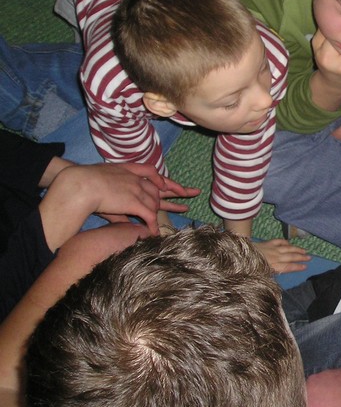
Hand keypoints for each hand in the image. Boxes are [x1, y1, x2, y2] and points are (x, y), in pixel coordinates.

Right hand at [40, 162, 198, 248]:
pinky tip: (156, 233)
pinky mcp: (135, 202)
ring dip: (170, 208)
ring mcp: (137, 191)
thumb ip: (115, 195)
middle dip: (178, 191)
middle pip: (161, 188)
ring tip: (185, 209)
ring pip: (157, 202)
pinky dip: (153, 225)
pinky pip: (149, 216)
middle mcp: (136, 180)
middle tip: (193, 192)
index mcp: (129, 173)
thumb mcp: (104, 183)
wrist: (80, 184)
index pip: (154, 176)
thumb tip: (119, 208)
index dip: (166, 181)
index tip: (177, 185)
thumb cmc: (85, 182)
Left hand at [253, 238, 309, 272]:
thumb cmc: (249, 268)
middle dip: (301, 257)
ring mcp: (272, 249)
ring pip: (288, 248)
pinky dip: (286, 242)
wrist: (240, 255)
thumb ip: (271, 275)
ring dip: (297, 249)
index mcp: (274, 266)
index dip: (297, 267)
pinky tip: (289, 243)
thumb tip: (279, 276)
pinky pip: (279, 241)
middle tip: (310, 258)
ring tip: (305, 250)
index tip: (305, 267)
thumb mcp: (260, 275)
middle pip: (291, 257)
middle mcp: (275, 257)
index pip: (289, 267)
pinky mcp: (267, 243)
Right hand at [306, 369, 340, 406]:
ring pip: (323, 385)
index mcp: (303, 394)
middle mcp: (313, 380)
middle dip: (315, 402)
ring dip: (327, 393)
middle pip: (309, 392)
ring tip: (337, 406)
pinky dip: (339, 388)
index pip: (296, 402)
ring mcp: (328, 373)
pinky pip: (336, 380)